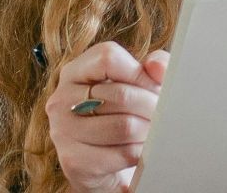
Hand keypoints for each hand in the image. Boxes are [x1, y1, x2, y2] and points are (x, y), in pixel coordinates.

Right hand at [44, 41, 170, 192]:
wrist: (108, 167)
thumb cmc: (126, 115)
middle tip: (165, 114)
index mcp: (75, 72)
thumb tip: (157, 66)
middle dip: (152, 107)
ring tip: (154, 132)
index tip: (154, 87)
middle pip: (121, 94)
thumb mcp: (141, 84)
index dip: (140, 73)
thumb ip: (155, 66)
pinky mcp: (73, 162)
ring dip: (148, 131)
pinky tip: (141, 151)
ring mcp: (63, 132)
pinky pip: (122, 154)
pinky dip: (140, 153)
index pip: (108, 58)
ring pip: (124, 126)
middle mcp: (61, 99)